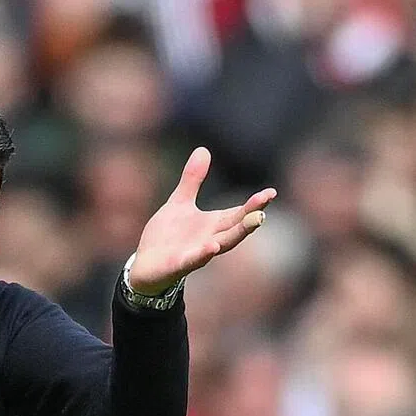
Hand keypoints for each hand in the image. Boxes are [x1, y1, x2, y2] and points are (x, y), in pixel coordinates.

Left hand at [128, 147, 275, 294]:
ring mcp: (196, 254)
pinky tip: (213, 246)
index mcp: (211, 224)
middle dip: (251, 217)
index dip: (254, 204)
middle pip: (235, 228)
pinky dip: (203, 254)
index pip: (238, 213)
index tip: (271, 192)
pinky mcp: (179, 265)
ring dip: (237, 234)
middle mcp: (209, 239)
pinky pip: (193, 260)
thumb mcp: (180, 202)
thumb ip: (192, 179)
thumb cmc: (166, 237)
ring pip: (222, 244)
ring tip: (253, 222)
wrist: (144, 265)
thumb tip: (203, 149)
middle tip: (266, 203)